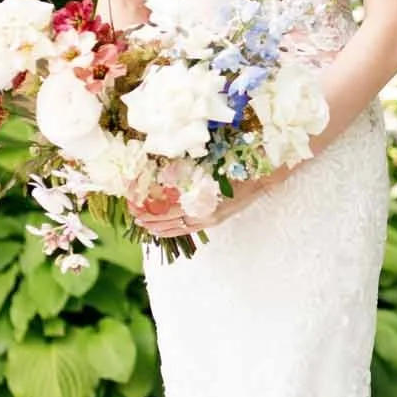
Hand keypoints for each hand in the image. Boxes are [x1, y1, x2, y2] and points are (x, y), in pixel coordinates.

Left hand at [132, 170, 274, 238]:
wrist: (263, 177)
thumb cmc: (237, 166)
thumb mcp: (209, 166)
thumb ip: (187, 173)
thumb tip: (162, 173)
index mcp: (201, 198)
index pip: (169, 206)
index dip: (151, 206)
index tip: (135, 202)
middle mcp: (204, 212)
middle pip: (170, 219)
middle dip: (150, 217)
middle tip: (133, 215)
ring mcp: (209, 218)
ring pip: (178, 227)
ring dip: (159, 227)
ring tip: (143, 226)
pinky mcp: (214, 221)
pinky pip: (189, 230)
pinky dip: (173, 231)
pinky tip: (162, 231)